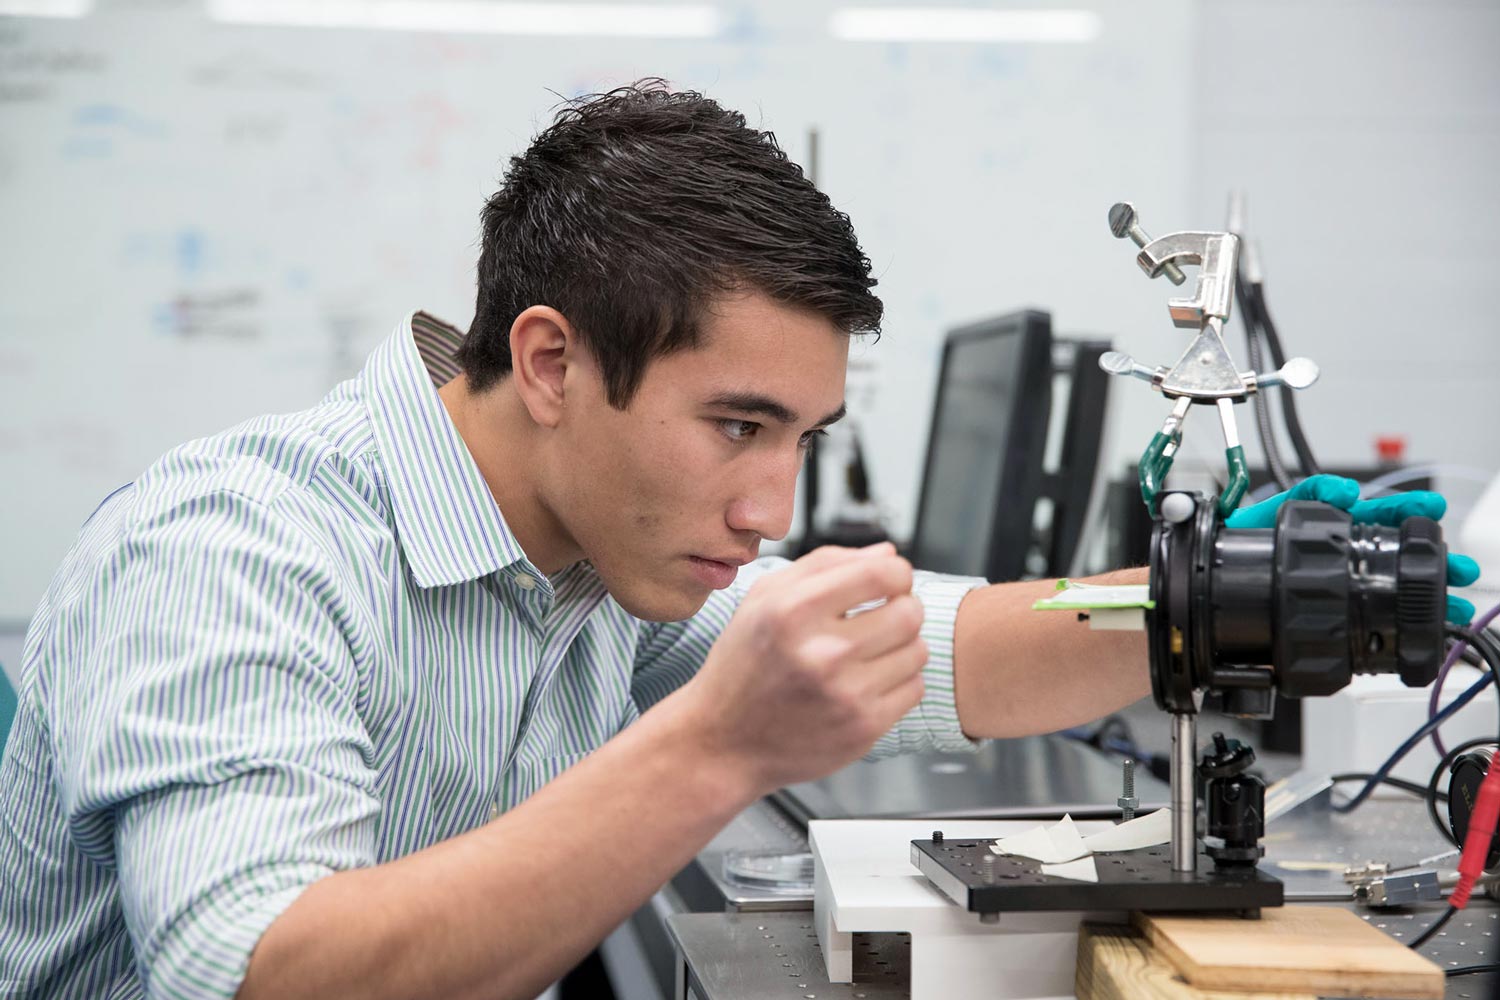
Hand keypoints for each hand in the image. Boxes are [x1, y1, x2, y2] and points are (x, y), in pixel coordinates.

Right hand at [681, 542, 927, 793]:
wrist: (723, 741)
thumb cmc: (743, 664)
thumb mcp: (764, 598)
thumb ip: (825, 564)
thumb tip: (887, 552)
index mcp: (794, 610)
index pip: (886, 573)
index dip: (897, 572)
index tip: (887, 582)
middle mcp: (822, 652)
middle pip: (911, 612)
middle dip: (903, 608)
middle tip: (881, 617)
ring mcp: (845, 694)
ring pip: (918, 651)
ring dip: (902, 646)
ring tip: (870, 652)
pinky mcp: (863, 728)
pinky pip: (914, 689)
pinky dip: (898, 682)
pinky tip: (868, 682)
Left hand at [1225, 473, 1480, 623]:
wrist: (1226, 569)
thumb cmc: (1256, 535)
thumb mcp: (1285, 505)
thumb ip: (1313, 492)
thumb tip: (1346, 493)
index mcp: (1344, 526)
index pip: (1388, 516)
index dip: (1413, 513)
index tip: (1433, 512)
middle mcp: (1350, 555)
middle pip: (1404, 559)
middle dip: (1436, 564)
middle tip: (1459, 570)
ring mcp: (1344, 583)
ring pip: (1396, 592)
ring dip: (1428, 601)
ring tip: (1455, 608)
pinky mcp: (1334, 610)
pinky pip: (1373, 619)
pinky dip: (1401, 628)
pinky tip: (1423, 635)